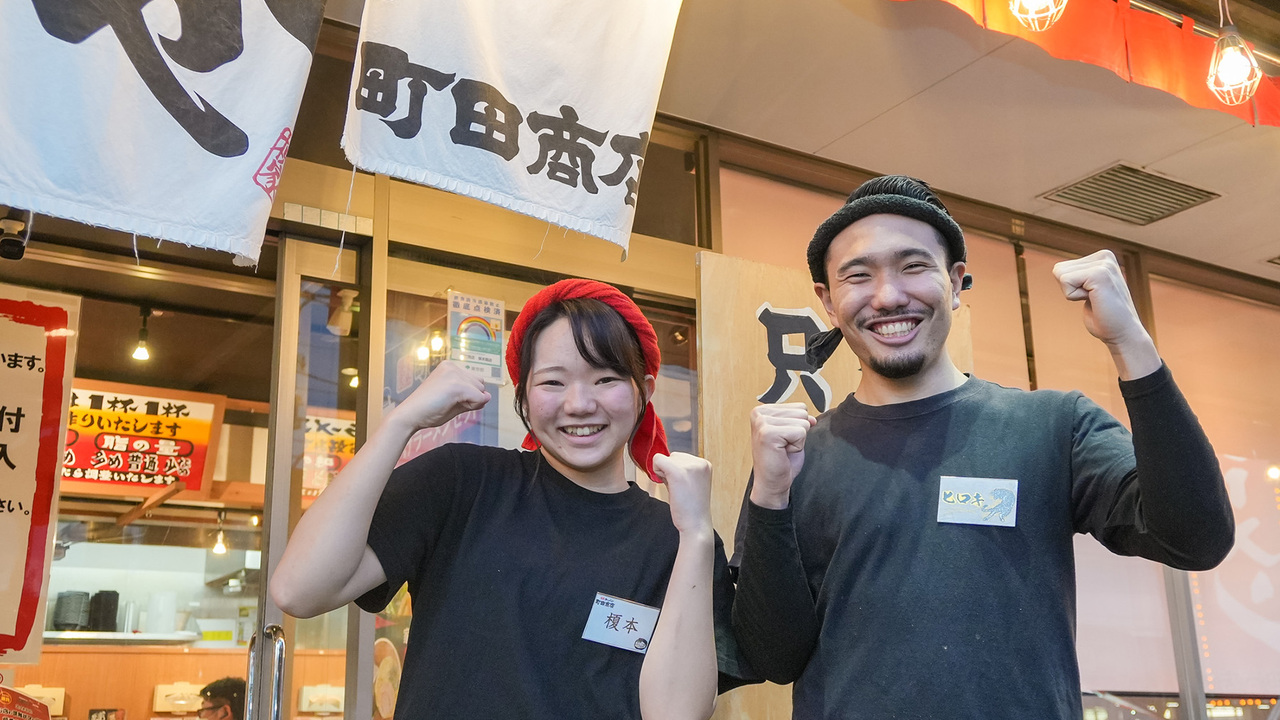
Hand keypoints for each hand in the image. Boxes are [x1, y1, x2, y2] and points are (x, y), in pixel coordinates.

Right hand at [388, 361, 490, 431]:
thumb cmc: (428, 410)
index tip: (447, 399)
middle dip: (471, 398)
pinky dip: (472, 406)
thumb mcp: (454, 401)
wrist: (410, 415)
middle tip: (448, 403)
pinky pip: (478, 398)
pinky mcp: (456, 385)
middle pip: (480, 384)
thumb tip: (488, 396)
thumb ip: (472, 397)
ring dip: (471, 402)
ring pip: (481, 391)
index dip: (467, 396)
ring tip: (448, 404)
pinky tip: (452, 407)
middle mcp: (452, 367)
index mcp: (449, 367)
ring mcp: (454, 374)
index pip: (475, 381)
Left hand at [652, 452, 712, 537]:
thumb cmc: (691, 508)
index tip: (684, 487)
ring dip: (664, 473)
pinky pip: (657, 460)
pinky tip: (668, 486)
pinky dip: (657, 472)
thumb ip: (681, 470)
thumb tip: (662, 460)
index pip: (681, 457)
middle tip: (679, 490)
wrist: (696, 525)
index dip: (676, 472)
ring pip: (664, 459)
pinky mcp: (677, 472)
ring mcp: (690, 466)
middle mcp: (700, 462)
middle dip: (670, 471)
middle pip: (673, 456)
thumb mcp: (691, 483)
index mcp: (705, 464)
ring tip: (677, 490)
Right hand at [749, 403, 815, 509]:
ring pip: (802, 422)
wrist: (772, 482)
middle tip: (783, 446)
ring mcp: (762, 422)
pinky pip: (800, 432)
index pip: (799, 407)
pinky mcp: (768, 433)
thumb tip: (812, 419)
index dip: (797, 426)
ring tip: (783, 449)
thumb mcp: (792, 434)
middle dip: (798, 432)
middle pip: (802, 412)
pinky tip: (783, 452)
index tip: (783, 439)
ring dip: (797, 439)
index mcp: (763, 410)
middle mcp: (759, 413)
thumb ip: (800, 421)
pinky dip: (797, 446)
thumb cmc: (780, 461)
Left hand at [1052, 250, 1160, 379]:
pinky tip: (1094, 301)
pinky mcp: (1099, 274)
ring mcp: (1104, 264)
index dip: (1070, 287)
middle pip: (1058, 269)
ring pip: (1060, 274)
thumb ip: (1078, 276)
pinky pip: (1065, 281)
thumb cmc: (1103, 316)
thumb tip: (1057, 269)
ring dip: (1073, 293)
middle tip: (1093, 300)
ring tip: (1094, 300)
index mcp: (1102, 257)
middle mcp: (1105, 256)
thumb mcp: (1088, 288)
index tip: (1091, 296)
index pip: (1061, 267)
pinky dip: (1074, 296)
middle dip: (1070, 289)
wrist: (1122, 333)